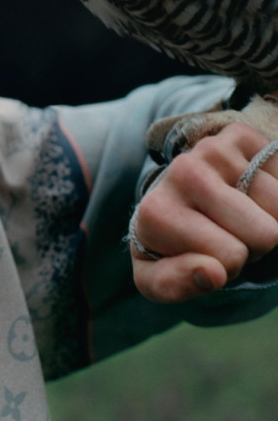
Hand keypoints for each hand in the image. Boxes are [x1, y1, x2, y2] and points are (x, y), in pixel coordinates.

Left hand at [131, 123, 277, 303]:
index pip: (228, 259)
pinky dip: (275, 196)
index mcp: (154, 213)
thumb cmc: (172, 244)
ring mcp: (210, 149)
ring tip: (235, 215)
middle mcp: (181, 172)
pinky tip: (248, 194)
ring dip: (268, 220)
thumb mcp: (155, 276)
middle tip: (226, 234)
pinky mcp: (237, 134)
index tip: (205, 254)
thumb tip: (211, 273)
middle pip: (264, 235)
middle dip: (252, 245)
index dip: (227, 268)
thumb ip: (173, 285)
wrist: (176, 197)